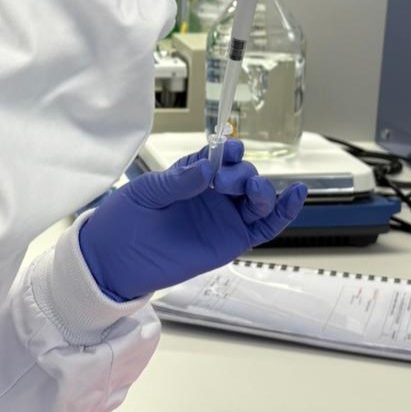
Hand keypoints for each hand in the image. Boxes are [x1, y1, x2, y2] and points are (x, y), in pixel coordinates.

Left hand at [79, 140, 307, 301]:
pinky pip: (264, 226)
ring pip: (258, 199)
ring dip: (263, 189)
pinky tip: (296, 195)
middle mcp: (212, 195)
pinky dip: (284, 211)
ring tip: (254, 189)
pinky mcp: (231, 241)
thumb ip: (179, 181)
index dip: (228, 152)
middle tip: (225, 181)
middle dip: (241, 173)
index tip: (229, 150)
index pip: (219, 157)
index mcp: (192, 175)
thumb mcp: (148, 192)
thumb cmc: (125, 221)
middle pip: (242, 176)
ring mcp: (224, 217)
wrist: (114, 261)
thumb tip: (206, 168)